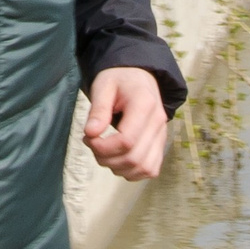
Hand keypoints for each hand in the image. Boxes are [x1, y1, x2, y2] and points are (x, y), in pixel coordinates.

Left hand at [83, 66, 169, 180]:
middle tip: (91, 143)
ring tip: (102, 151)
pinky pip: (150, 169)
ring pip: (144, 168)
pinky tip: (117, 159)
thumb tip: (91, 133)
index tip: (88, 137)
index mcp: (145, 105)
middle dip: (106, 158)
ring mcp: (161, 136)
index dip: (103, 147)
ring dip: (118, 167)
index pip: (127, 140)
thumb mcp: (102, 86)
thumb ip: (98, 110)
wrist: (138, 76)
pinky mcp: (160, 145)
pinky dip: (132, 172)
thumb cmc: (118, 80)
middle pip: (134, 158)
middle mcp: (158, 123)